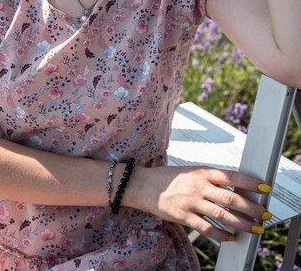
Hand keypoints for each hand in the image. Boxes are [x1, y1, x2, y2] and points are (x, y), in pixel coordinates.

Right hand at [132, 165, 270, 241]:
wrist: (144, 185)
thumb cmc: (170, 178)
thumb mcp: (192, 172)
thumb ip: (211, 179)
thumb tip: (235, 187)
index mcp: (203, 172)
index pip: (232, 176)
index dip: (250, 182)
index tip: (265, 188)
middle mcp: (199, 186)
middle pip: (231, 198)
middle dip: (252, 208)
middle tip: (265, 214)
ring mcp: (192, 202)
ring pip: (223, 215)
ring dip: (242, 223)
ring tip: (255, 229)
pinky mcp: (184, 216)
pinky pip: (207, 229)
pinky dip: (221, 235)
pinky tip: (230, 238)